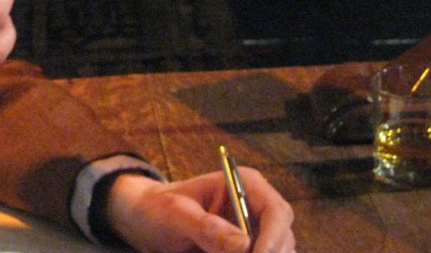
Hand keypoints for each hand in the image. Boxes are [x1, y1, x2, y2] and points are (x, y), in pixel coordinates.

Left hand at [106, 169, 294, 252]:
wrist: (146, 220)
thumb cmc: (158, 208)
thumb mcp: (174, 213)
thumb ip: (205, 226)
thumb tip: (243, 245)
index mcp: (245, 184)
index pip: (276, 211)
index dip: (274, 239)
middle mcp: (257, 208)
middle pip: (284, 240)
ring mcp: (256, 233)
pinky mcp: (249, 251)